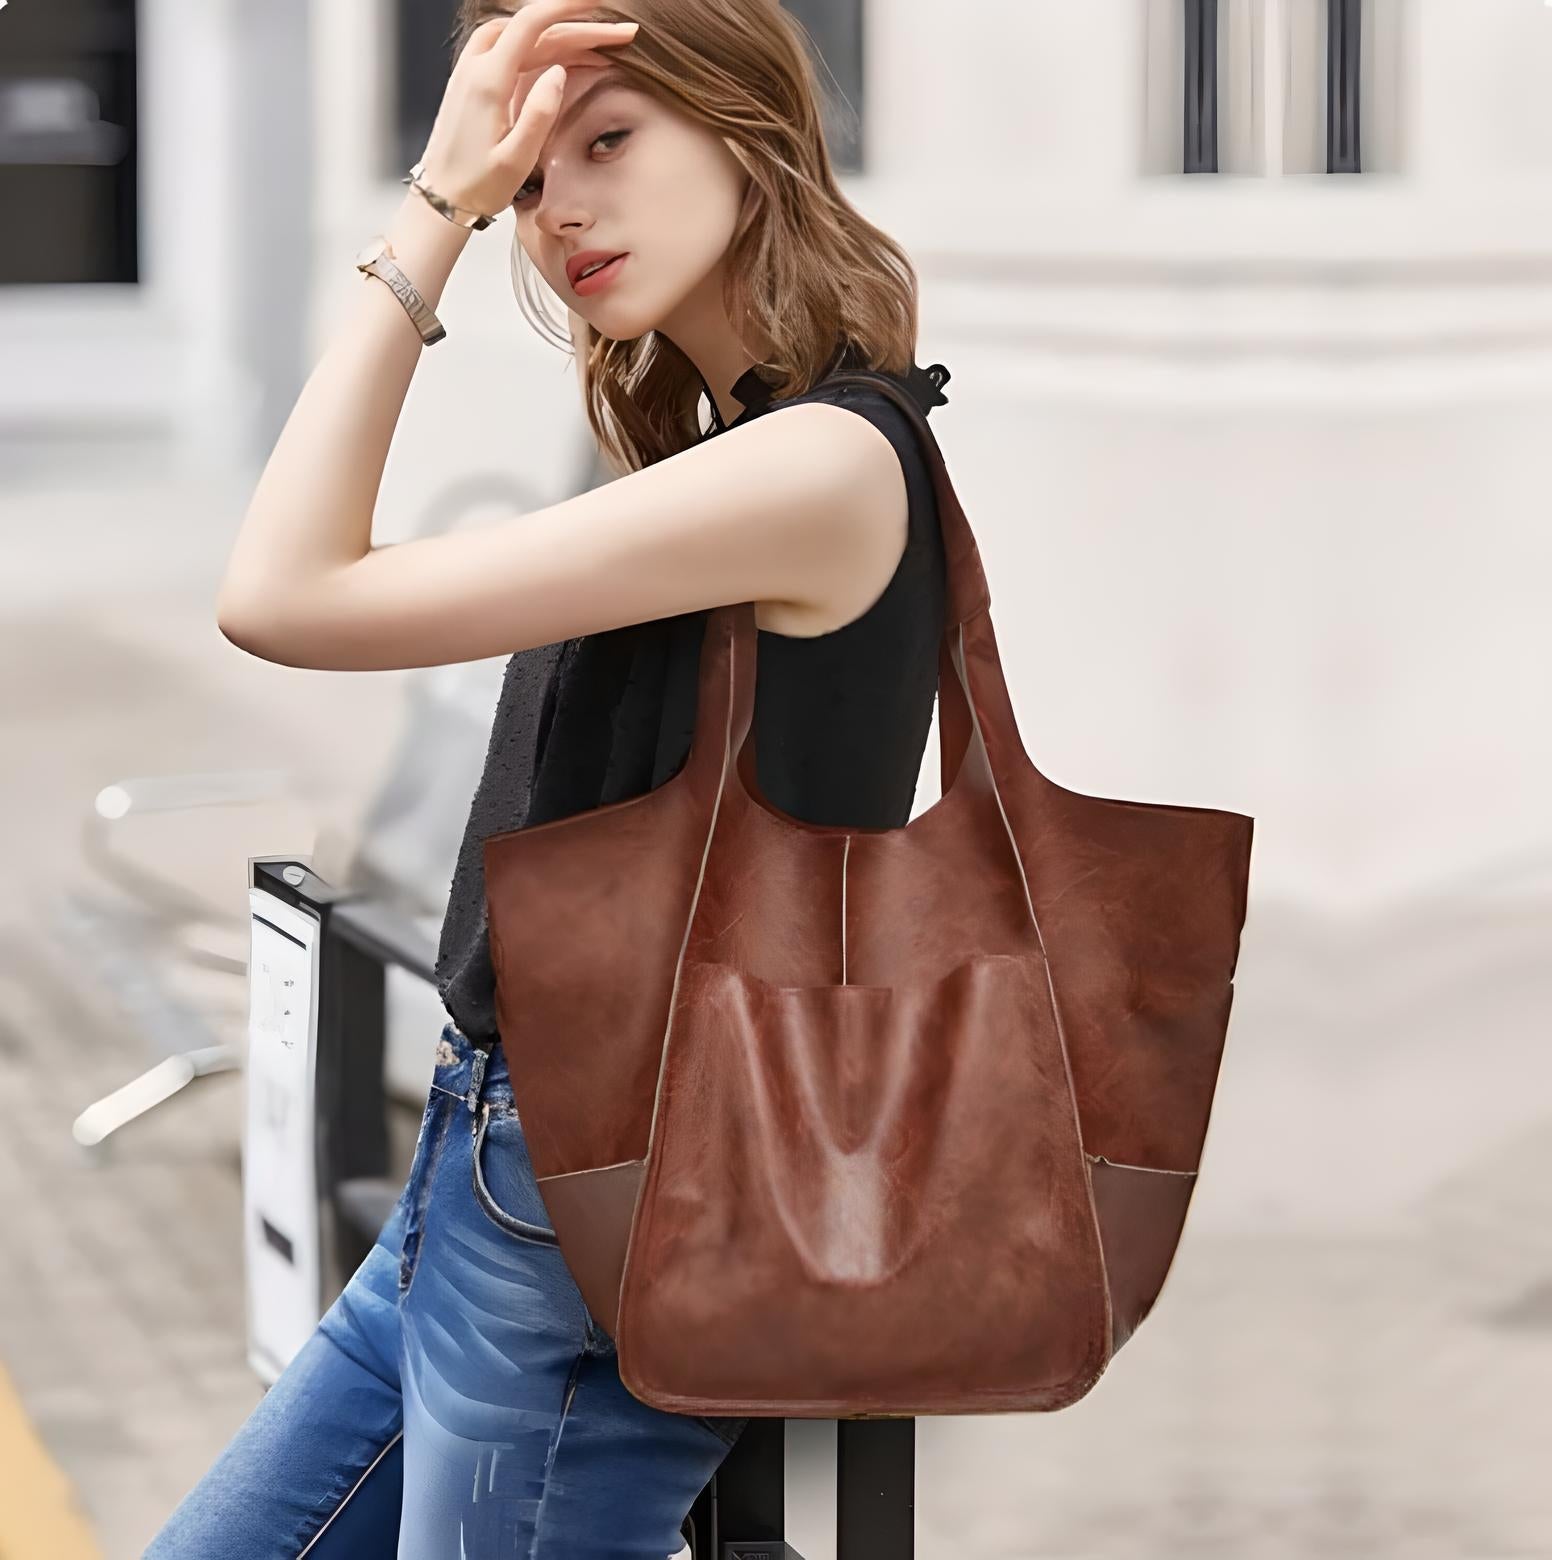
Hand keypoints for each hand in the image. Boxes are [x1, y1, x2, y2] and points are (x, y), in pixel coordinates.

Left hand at [415, 0, 639, 220]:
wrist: (440, 200)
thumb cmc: (478, 186)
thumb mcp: (516, 159)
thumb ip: (539, 113)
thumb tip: (559, 72)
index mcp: (489, 81)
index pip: (531, 23)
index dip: (567, 7)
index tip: (600, 3)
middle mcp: (476, 67)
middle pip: (532, 29)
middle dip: (578, 27)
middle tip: (619, 36)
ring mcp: (471, 71)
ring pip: (520, 36)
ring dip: (560, 35)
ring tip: (596, 48)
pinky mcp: (472, 82)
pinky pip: (508, 49)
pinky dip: (539, 47)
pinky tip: (561, 57)